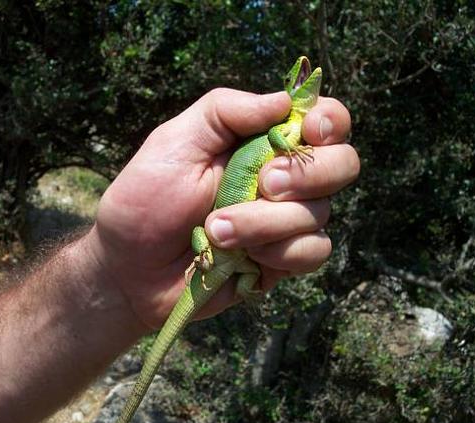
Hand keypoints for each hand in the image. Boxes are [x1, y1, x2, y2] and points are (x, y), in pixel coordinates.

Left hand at [87, 89, 357, 331]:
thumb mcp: (175, 142)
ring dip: (267, 222)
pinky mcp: (282, 261)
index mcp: (261, 142)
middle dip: (309, 173)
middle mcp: (283, 179)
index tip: (309, 130)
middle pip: (343, 164)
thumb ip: (225, 111)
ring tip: (216, 229)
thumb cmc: (146, 199)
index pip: (324, 121)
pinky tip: (242, 258)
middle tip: (264, 183)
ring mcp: (285, 221)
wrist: (131, 269)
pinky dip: (279, 253)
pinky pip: (313, 252)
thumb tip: (285, 100)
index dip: (330, 121)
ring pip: (320, 213)